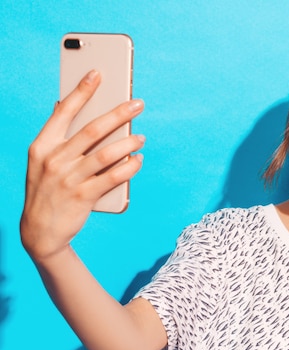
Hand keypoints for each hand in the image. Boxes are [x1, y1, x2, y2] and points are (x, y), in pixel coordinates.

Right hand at [20, 69, 144, 261]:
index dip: (82, 91)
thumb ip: (55, 136)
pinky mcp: (83, 197)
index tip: (98, 73)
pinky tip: (138, 161)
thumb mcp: (42, 161)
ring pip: (107, 154)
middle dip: (119, 114)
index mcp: (42, 146)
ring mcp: (69, 179)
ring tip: (142, 138)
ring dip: (129, 143)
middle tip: (138, 104)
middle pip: (93, 129)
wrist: (40, 231)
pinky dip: (129, 168)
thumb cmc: (47, 190)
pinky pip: (113, 178)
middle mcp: (55, 159)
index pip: (64, 111)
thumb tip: (61, 105)